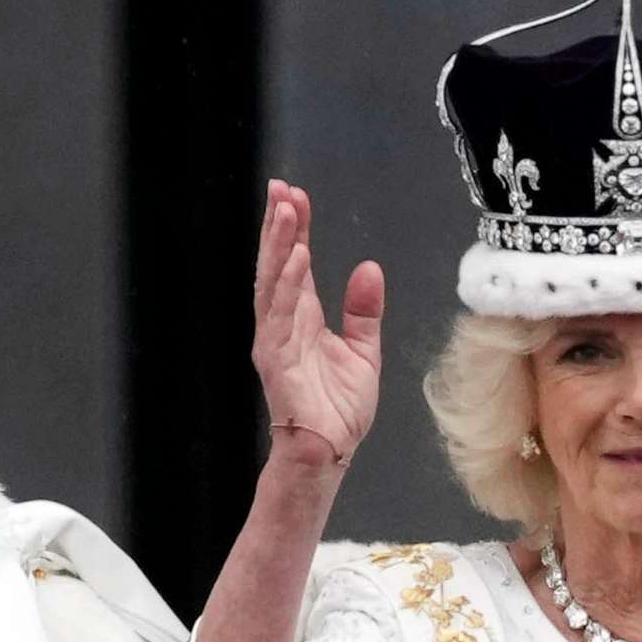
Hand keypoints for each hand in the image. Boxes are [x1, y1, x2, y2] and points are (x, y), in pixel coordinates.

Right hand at [252, 179, 383, 472]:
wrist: (329, 452)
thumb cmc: (338, 409)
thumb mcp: (363, 352)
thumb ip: (363, 312)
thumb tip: (368, 269)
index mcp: (301, 318)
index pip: (296, 264)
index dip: (295, 230)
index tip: (296, 195)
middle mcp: (283, 323)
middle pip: (277, 265)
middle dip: (277, 226)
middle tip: (280, 189)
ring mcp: (276, 340)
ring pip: (273, 284)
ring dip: (279, 246)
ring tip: (286, 212)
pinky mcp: (276, 361)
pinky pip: (279, 317)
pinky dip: (287, 286)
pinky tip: (297, 260)